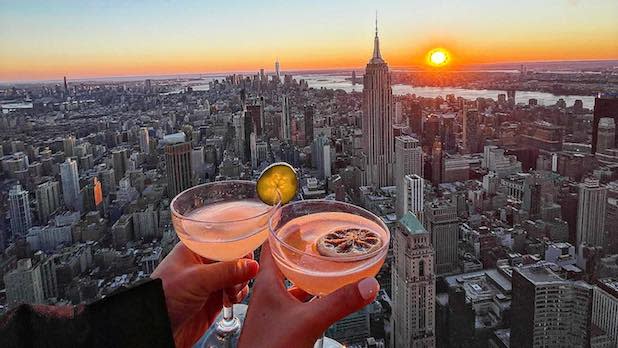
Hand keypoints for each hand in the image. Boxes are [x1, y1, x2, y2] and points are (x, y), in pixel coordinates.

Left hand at [151, 242, 258, 347]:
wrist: (157, 329)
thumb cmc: (162, 298)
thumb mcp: (197, 280)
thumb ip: (227, 271)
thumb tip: (252, 265)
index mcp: (195, 249)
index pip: (224, 240)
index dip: (238, 246)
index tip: (247, 256)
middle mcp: (204, 263)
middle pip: (234, 257)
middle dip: (241, 268)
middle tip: (237, 277)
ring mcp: (210, 281)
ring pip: (237, 275)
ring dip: (240, 283)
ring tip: (231, 292)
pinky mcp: (215, 298)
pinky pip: (235, 291)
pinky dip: (238, 295)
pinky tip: (230, 299)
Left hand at [238, 242, 378, 347]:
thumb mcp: (309, 321)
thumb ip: (339, 303)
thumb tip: (366, 285)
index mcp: (267, 284)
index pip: (271, 246)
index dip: (283, 231)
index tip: (297, 219)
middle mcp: (268, 295)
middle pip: (285, 265)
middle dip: (303, 254)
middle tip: (320, 243)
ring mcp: (273, 312)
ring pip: (292, 286)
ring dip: (308, 278)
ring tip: (326, 269)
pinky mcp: (280, 326)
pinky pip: (297, 306)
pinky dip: (311, 300)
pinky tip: (322, 303)